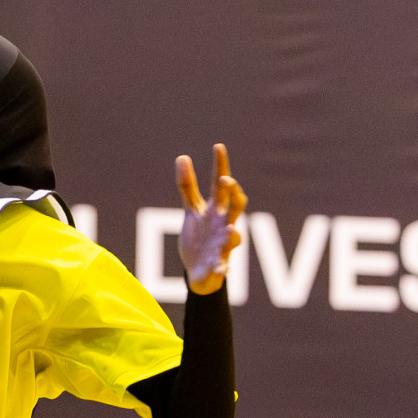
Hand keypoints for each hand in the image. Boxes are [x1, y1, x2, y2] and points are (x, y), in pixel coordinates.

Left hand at [177, 143, 247, 294]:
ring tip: (230, 230)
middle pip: (235, 206)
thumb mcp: (192, 210)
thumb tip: (182, 156)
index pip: (220, 185)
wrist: (200, 271)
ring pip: (233, 237)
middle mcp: (224, 224)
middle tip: (227, 180)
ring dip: (232, 233)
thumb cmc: (200, 236)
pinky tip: (221, 269)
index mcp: (216, 209)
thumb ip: (188, 187)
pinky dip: (222, 267)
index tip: (218, 146)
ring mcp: (223, 245)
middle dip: (233, 194)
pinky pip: (222, 267)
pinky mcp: (218, 265)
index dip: (220, 166)